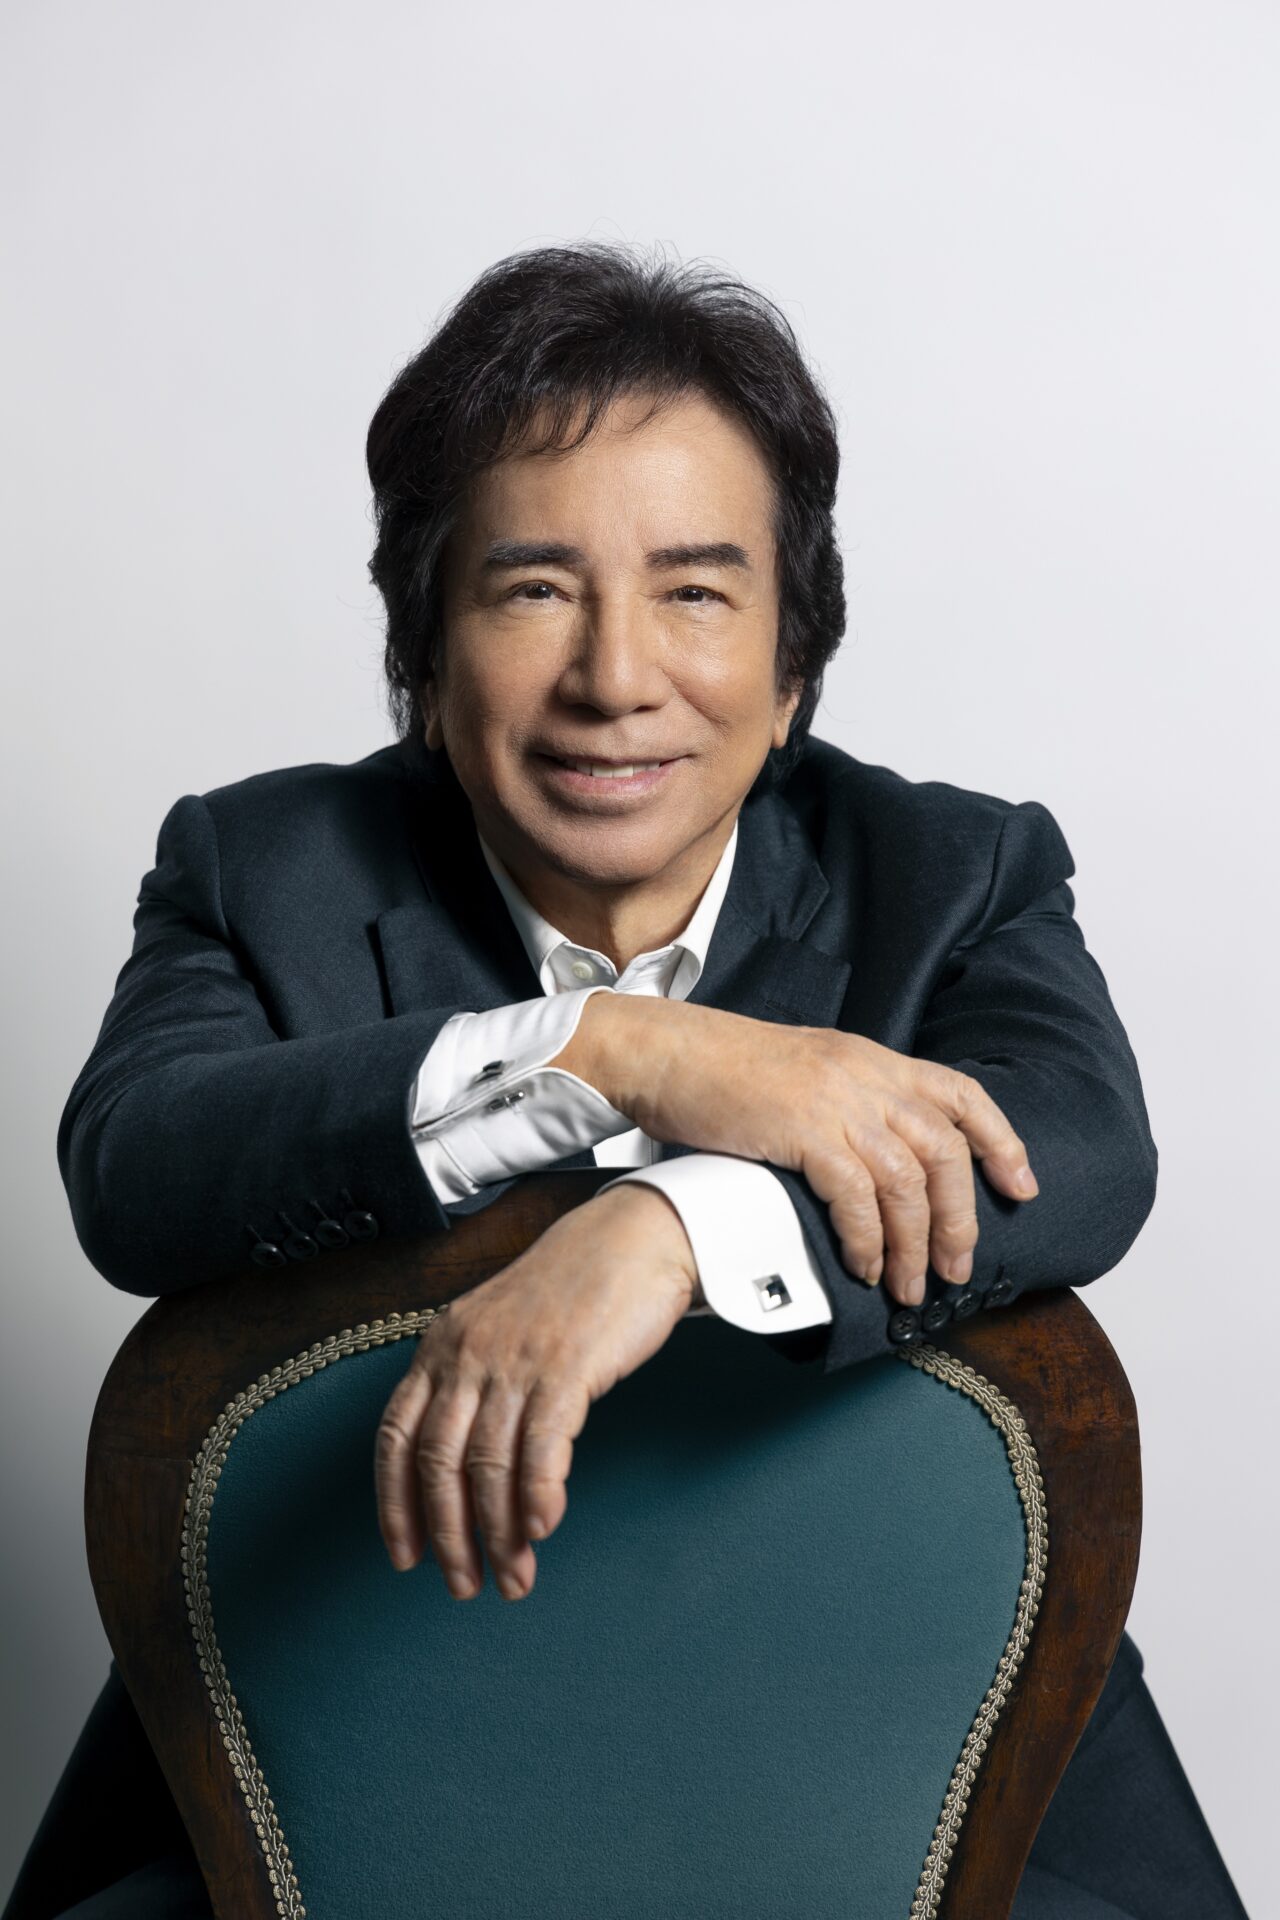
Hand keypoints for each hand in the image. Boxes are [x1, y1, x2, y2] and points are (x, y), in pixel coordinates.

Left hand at [375, 1182, 698, 1601]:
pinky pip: (542, 1445)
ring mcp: (516, 1359)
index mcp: (441, 1347)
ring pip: (490, 1464)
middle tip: (465, 1584)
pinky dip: (538, 1495)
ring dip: (500, 1533)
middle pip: (439, 1462)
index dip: (396, 1503)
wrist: (630, 1238)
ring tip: (515, 1576)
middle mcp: (468, 1353)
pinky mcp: (567, 1365)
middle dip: (449, 1534)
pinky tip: (543, 1528)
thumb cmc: (568, 1292)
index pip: (397, 1437)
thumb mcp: (495, 1328)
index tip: (405, 1556)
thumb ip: (471, 1383)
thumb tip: (460, 1466)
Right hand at [554, 997, 1038, 1307]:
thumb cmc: (724, 1069)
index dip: (1002, 1142)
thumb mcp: (807, 1072)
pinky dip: (866, 1241)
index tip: (1022, 1188)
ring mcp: (838, 1102)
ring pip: (907, 1183)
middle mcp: (867, 1076)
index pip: (961, 1096)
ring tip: (908, 1287)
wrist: (666, 1051)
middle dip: (960, 1219)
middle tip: (957, 1268)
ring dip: (914, 1245)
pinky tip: (862, 1267)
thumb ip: (851, 1100)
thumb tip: (880, 1156)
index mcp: (874, 1058)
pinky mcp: (804, 1131)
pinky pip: (856, 1198)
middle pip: (945, 1152)